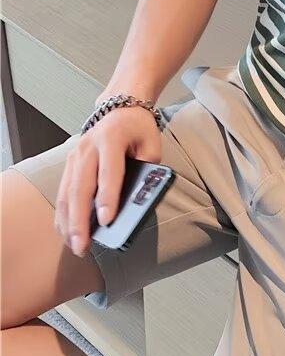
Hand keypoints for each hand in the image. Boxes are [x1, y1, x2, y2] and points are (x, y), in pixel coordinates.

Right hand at [54, 106, 162, 256]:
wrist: (120, 110)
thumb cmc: (139, 130)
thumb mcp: (152, 144)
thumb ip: (146, 169)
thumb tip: (136, 199)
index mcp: (112, 138)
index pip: (109, 171)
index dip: (107, 197)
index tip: (106, 220)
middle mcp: (88, 147)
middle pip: (80, 187)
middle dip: (80, 220)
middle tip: (82, 245)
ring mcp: (75, 155)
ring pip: (66, 193)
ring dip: (68, 222)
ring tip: (75, 246)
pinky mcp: (69, 164)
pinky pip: (62, 192)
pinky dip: (63, 215)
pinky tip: (67, 232)